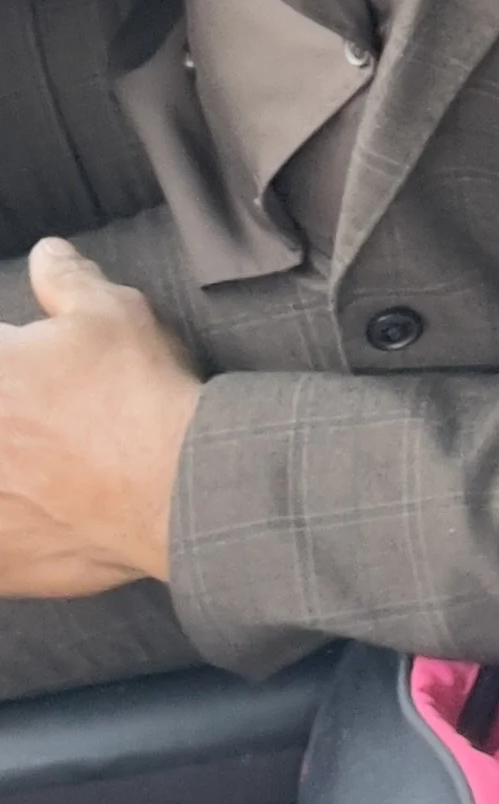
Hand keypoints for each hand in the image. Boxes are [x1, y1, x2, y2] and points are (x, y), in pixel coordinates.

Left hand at [0, 242, 203, 594]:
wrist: (176, 486)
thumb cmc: (139, 394)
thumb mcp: (112, 313)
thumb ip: (66, 280)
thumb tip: (47, 253)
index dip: (13, 365)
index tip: (27, 377)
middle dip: (12, 415)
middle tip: (42, 421)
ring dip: (14, 471)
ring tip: (39, 468)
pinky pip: (0, 550)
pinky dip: (15, 528)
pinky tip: (40, 516)